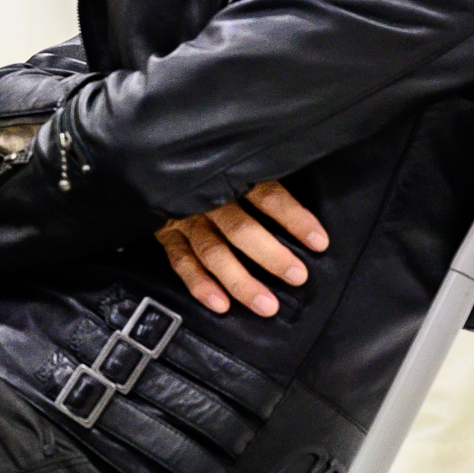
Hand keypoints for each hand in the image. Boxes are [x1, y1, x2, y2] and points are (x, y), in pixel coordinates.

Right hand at [155, 180, 329, 316]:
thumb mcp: (237, 167)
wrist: (154, 168)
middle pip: (239, 228)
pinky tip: (220, 304)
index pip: (267, 196)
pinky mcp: (164, 234)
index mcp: (229, 177)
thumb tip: (306, 213)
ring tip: (266, 305)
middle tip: (296, 276)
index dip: (293, 219)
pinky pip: (181, 262)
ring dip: (240, 280)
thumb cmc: (209, 174)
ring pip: (213, 251)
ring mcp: (183, 218)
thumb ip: (264, 184)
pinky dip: (199, 284)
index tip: (319, 242)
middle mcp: (205, 199)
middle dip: (269, 255)